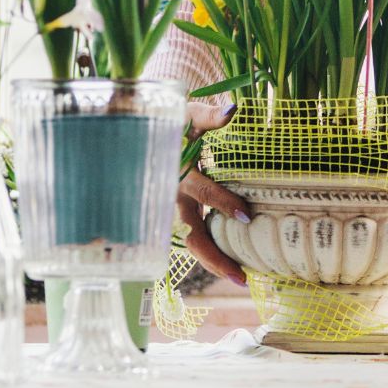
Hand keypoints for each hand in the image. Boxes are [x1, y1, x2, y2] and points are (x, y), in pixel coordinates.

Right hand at [177, 102, 249, 286]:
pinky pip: (191, 239)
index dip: (223, 203)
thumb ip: (209, 116)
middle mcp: (171, 198)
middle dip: (215, 257)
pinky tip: (231, 266)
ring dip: (213, 262)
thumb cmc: (173, 123)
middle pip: (191, 235)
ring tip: (240, 278)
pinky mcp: (175, 216)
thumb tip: (233, 109)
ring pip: (190, 243)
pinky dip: (210, 254)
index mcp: (176, 172)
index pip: (202, 193)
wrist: (142, 133)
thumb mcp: (188, 115)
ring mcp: (171, 211)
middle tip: (241, 277)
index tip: (246, 215)